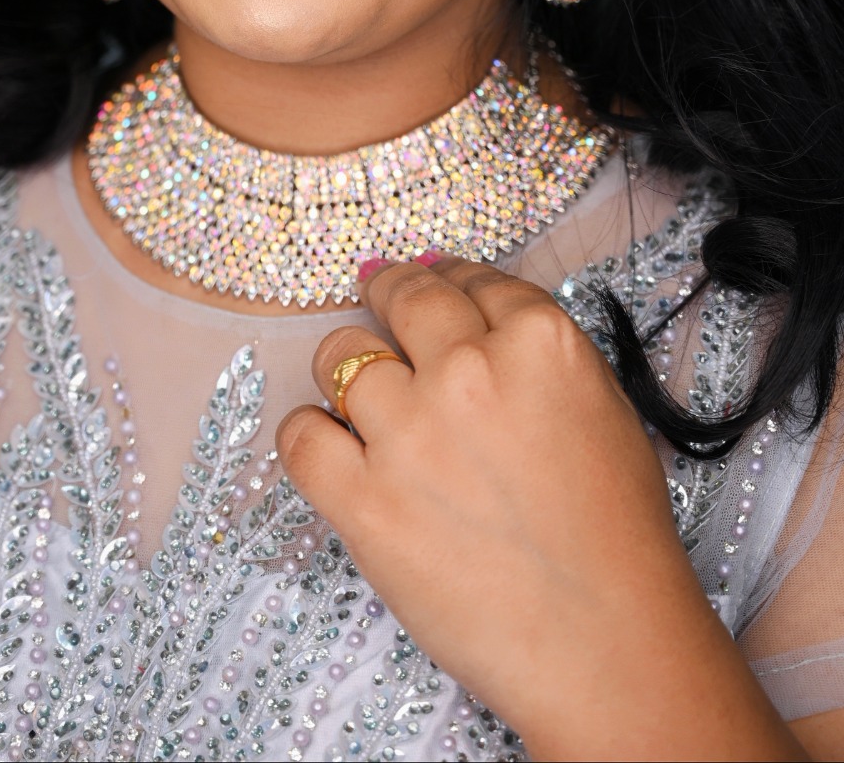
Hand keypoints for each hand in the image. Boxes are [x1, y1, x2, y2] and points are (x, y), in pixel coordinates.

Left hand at [277, 256, 803, 760]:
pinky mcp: (366, 500)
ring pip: (340, 356)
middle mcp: (470, 370)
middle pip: (404, 298)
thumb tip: (477, 315)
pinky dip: (308, 434)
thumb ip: (538, 354)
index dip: (445, 276)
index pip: (474, 279)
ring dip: (345, 367)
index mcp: (540, 342)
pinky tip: (328, 444)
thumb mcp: (602, 409)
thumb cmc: (616, 537)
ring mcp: (411, 433)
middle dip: (387, 290)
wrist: (606, 643)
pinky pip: (301, 436)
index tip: (429, 277)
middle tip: (376, 290)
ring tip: (355, 389)